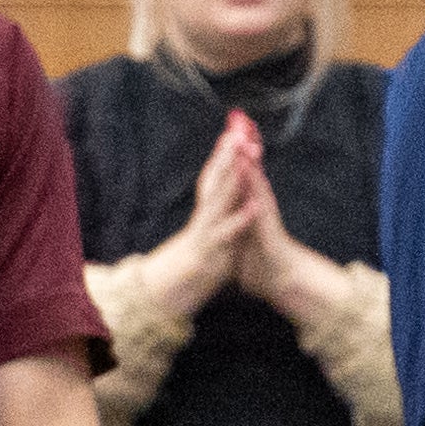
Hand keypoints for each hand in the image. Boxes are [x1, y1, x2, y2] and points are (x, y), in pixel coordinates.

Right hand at [139, 118, 268, 320]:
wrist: (170, 297)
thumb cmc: (194, 266)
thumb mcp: (209, 235)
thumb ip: (218, 215)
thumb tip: (226, 197)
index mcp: (206, 213)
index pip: (215, 177)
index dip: (224, 153)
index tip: (234, 128)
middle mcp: (204, 217)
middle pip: (215, 180)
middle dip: (227, 154)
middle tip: (237, 128)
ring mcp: (205, 232)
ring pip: (219, 199)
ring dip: (233, 176)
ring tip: (245, 155)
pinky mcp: (211, 250)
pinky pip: (227, 232)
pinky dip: (241, 217)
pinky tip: (254, 204)